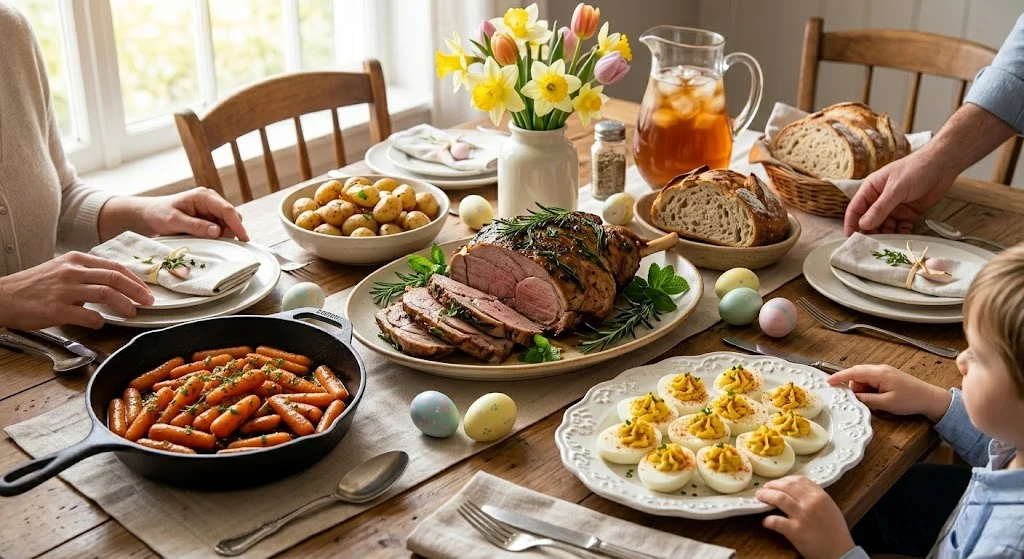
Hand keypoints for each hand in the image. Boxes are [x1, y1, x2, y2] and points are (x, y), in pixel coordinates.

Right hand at [0, 252, 154, 329]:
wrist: (2, 296)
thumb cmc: (32, 285)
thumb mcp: (60, 269)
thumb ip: (86, 273)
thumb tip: (113, 284)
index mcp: (75, 260)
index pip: (114, 266)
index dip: (134, 279)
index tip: (145, 289)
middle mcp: (72, 272)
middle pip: (115, 278)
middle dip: (137, 291)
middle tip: (149, 301)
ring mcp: (64, 290)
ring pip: (106, 294)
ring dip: (124, 305)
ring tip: (133, 312)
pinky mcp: (56, 309)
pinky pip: (87, 315)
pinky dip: (99, 321)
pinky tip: (101, 323)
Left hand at [99, 187, 248, 241]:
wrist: (148, 214)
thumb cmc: (158, 214)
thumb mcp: (174, 221)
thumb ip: (196, 226)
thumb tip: (217, 231)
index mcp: (203, 196)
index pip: (227, 210)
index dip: (237, 225)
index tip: (244, 239)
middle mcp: (210, 200)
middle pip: (231, 217)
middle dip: (231, 231)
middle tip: (224, 246)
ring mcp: (210, 209)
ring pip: (228, 223)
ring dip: (224, 235)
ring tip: (212, 244)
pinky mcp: (209, 217)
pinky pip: (221, 227)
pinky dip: (219, 236)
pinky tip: (210, 242)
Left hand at [756, 476, 855, 558]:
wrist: (840, 553)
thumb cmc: (835, 532)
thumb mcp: (829, 508)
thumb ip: (815, 497)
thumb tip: (796, 490)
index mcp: (821, 496)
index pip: (799, 480)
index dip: (785, 479)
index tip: (777, 482)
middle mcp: (811, 503)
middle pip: (786, 486)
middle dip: (772, 485)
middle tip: (764, 488)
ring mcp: (803, 516)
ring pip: (779, 498)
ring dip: (766, 496)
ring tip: (760, 497)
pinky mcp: (795, 531)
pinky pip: (776, 521)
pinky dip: (768, 520)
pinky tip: (766, 521)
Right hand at [828, 364, 951, 421]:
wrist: (930, 399)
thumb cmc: (910, 400)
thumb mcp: (886, 403)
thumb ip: (867, 399)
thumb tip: (853, 397)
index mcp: (879, 373)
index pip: (854, 372)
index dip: (839, 376)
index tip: (828, 382)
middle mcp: (880, 369)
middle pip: (857, 374)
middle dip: (854, 387)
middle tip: (857, 400)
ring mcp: (885, 372)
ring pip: (864, 378)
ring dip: (863, 390)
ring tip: (873, 402)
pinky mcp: (888, 377)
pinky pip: (872, 381)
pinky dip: (869, 389)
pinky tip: (877, 399)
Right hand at [843, 149, 955, 234]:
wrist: (943, 166)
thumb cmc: (915, 170)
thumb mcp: (895, 189)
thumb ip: (880, 208)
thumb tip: (862, 225)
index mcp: (871, 190)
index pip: (855, 210)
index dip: (851, 224)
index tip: (850, 240)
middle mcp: (880, 201)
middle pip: (869, 221)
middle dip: (870, 233)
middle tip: (872, 246)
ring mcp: (894, 208)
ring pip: (884, 227)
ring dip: (886, 235)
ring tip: (889, 245)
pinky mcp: (908, 214)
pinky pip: (900, 228)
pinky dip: (901, 234)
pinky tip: (903, 239)